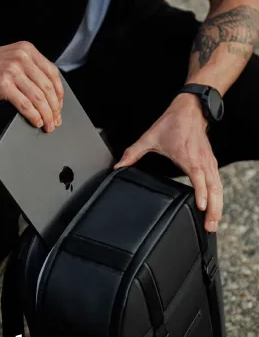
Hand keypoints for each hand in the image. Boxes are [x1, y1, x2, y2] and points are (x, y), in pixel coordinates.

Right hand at [0, 41, 63, 132]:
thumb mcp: (11, 60)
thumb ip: (30, 71)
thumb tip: (49, 95)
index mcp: (27, 50)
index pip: (53, 74)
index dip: (59, 94)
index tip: (60, 107)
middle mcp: (21, 57)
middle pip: (47, 88)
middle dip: (55, 108)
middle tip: (56, 121)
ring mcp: (12, 70)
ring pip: (39, 98)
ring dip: (46, 115)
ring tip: (48, 125)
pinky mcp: (3, 84)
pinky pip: (25, 104)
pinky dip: (34, 116)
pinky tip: (37, 122)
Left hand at [114, 94, 222, 232]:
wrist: (191, 109)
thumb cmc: (172, 123)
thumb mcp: (149, 137)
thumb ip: (133, 153)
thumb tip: (118, 166)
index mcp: (188, 156)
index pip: (198, 177)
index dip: (201, 192)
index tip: (202, 206)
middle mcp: (202, 161)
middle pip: (213, 188)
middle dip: (214, 208)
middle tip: (210, 227)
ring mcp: (209, 162)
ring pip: (218, 187)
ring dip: (218, 206)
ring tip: (213, 224)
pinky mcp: (211, 163)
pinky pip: (218, 183)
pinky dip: (219, 198)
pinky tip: (216, 210)